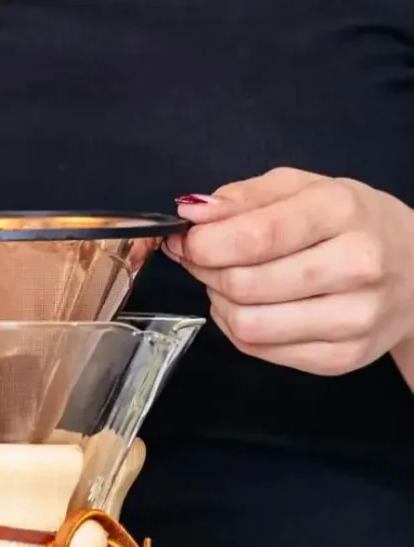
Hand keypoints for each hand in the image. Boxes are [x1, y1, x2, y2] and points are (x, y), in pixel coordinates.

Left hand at [165, 167, 413, 375]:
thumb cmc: (351, 224)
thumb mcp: (304, 189)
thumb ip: (243, 197)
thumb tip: (192, 213)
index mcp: (342, 212)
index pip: (255, 237)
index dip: (205, 244)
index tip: (189, 241)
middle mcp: (357, 266)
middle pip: (244, 284)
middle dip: (208, 272)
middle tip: (208, 261)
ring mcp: (353, 318)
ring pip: (246, 324)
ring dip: (220, 303)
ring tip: (231, 284)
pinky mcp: (341, 357)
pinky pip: (258, 350)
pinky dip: (238, 329)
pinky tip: (253, 308)